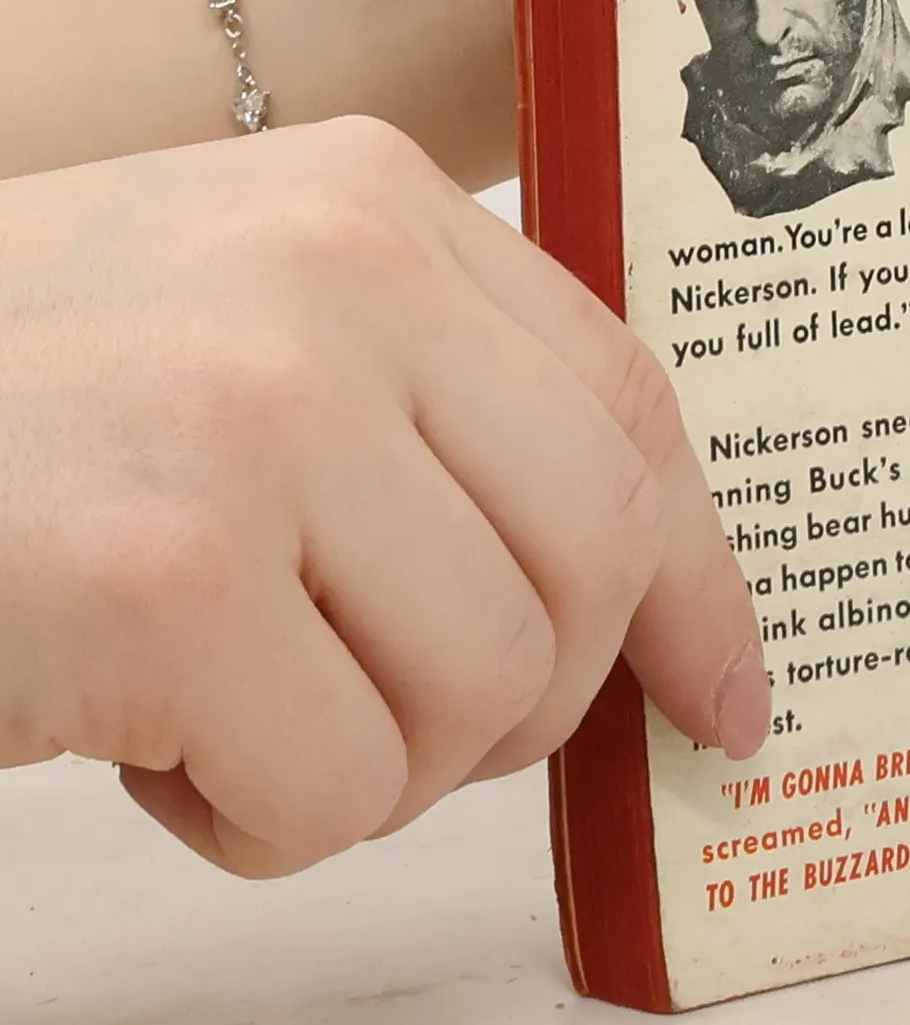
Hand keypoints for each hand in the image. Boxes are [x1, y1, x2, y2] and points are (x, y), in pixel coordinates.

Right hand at [0, 118, 766, 876]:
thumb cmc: (23, 410)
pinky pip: (342, 786)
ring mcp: (249, 412)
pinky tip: (152, 750)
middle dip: (530, 694)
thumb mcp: (256, 337)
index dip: (699, 577)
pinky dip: (264, 823)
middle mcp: (335, 272)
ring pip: (489, 685)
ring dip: (382, 765)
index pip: (630, 405)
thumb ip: (447, 424)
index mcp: (376, 201)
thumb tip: (651, 611)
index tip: (724, 697)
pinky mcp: (158, 574)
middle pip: (595, 554)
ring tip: (240, 712)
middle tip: (398, 718)